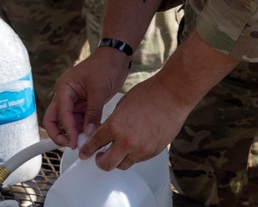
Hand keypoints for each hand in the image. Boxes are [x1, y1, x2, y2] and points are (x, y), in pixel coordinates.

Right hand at [44, 48, 130, 148]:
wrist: (116, 57)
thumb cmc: (105, 65)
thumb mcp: (99, 89)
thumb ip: (93, 112)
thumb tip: (88, 132)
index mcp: (64, 88)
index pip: (61, 114)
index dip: (67, 130)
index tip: (75, 142)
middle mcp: (66, 95)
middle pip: (54, 119)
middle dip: (60, 134)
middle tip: (72, 145)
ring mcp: (74, 100)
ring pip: (68, 122)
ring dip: (75, 132)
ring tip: (87, 142)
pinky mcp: (84, 104)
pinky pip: (80, 120)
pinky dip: (84, 128)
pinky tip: (93, 134)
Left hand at [76, 75, 194, 171]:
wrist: (172, 95)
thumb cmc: (149, 94)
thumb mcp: (122, 105)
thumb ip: (112, 122)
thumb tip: (106, 135)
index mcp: (115, 126)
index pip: (95, 144)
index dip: (87, 150)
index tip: (84, 153)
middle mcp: (127, 141)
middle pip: (107, 164)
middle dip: (100, 161)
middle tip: (99, 157)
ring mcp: (141, 149)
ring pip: (123, 164)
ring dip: (118, 159)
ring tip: (119, 150)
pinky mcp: (153, 152)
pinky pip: (138, 159)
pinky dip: (133, 155)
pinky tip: (135, 144)